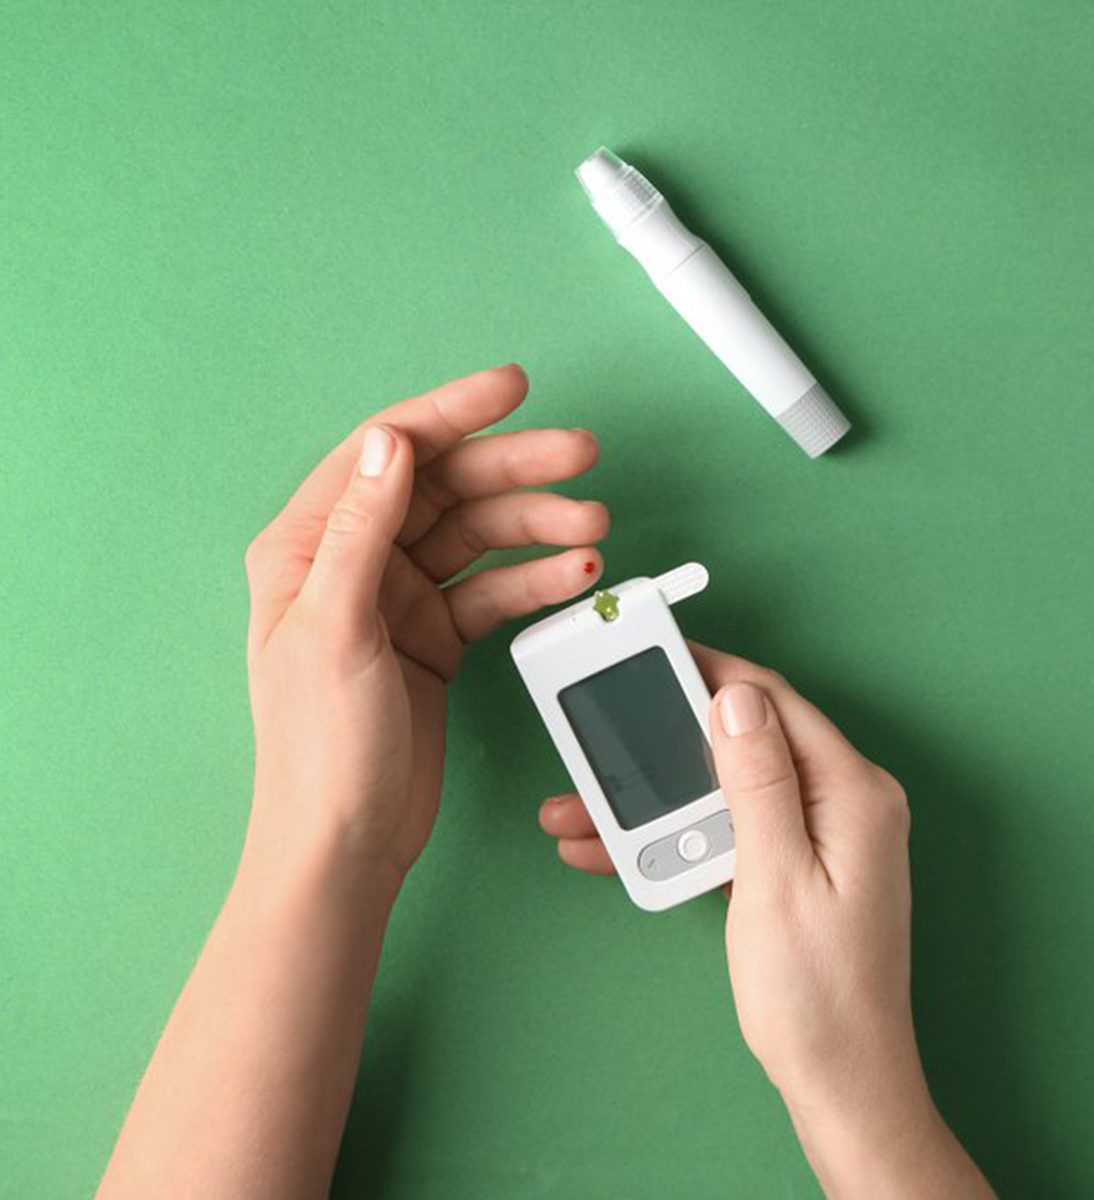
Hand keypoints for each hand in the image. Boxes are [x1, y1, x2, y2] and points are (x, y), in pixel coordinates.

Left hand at [242, 364, 607, 903]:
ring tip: (594, 523)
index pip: (387, 453)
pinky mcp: (438, 638)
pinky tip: (578, 574)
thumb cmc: (320, 746)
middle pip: (445, 489)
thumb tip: (392, 442)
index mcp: (310, 547)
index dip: (450, 413)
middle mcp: (355, 563)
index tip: (512, 389)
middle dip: (515, 468)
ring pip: (479, 537)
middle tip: (581, 456)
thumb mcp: (335, 627)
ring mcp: (401, 600)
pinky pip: (495, 590)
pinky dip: (536, 580)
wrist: (348, 842)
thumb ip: (361, 530)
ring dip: (538, 526)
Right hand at [539, 645, 992, 1196]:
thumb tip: (737, 696)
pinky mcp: (799, 864)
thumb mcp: (775, 878)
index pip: (774, 702)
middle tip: (602, 741)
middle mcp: (846, 803)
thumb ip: (757, 781)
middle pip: (744, 744)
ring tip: (584, 811)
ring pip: (726, 791)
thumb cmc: (816, 995)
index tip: (654, 657)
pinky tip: (622, 847)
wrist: (840, 1084)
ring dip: (658, 800)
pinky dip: (682, 835)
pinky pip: (732, 829)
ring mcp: (823, 835)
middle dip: (666, 747)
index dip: (711, 674)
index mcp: (854, 793)